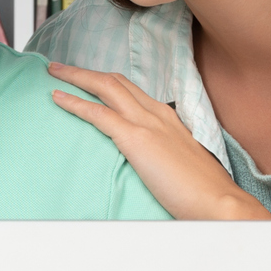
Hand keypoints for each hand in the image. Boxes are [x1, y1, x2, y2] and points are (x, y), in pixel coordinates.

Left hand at [46, 62, 270, 220]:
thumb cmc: (202, 191)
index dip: (107, 82)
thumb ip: (165, 155)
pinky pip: (98, 113)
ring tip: (53, 73)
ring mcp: (147, 123)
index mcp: (168, 118)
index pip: (132, 91)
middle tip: (61, 68)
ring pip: (105, 87)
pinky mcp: (136, 139)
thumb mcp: (181, 163)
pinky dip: (75, 102)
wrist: (218, 202)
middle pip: (115, 81)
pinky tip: (58, 98)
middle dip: (86, 72)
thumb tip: (153, 163)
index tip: (89, 80)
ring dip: (76, 77)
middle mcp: (157, 113)